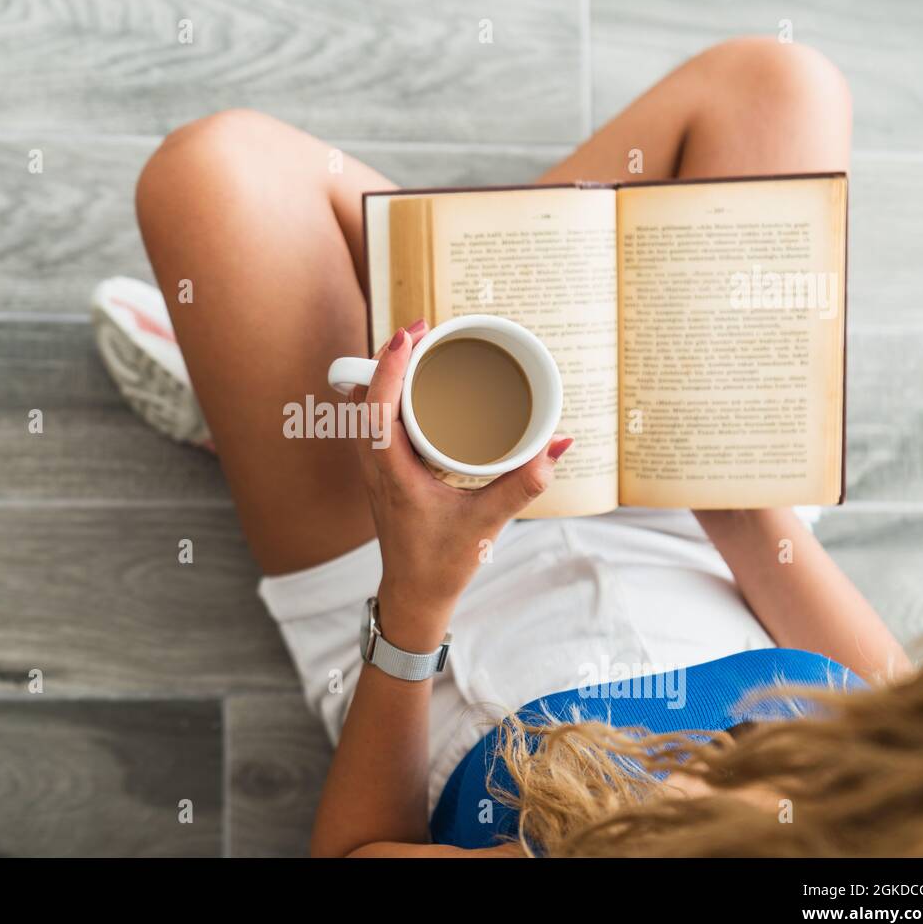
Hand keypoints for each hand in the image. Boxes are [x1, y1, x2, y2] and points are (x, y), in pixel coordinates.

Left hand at [351, 323, 572, 649]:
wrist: (415, 595)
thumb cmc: (442, 563)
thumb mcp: (488, 524)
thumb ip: (522, 485)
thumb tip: (557, 444)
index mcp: (392, 474)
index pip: (376, 409)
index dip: (389, 367)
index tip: (409, 335)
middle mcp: (375, 465)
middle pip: (365, 394)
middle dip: (391, 355)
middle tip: (425, 328)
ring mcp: (374, 467)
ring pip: (365, 405)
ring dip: (387, 371)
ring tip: (419, 346)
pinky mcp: (383, 470)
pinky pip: (374, 419)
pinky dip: (388, 392)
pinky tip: (413, 383)